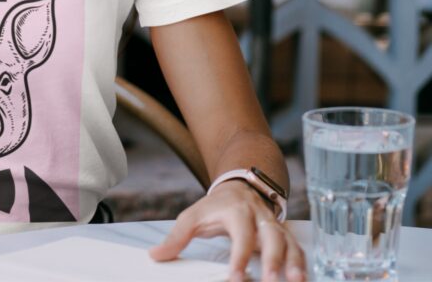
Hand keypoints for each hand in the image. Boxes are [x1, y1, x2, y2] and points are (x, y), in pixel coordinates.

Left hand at [149, 180, 305, 281]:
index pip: (240, 236)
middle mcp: (260, 218)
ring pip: (289, 244)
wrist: (241, 186)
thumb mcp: (193, 215)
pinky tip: (301, 280)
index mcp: (237, 212)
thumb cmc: (216, 206)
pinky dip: (301, 264)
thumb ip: (176, 236)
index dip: (239, 258)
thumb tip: (156, 255)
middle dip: (273, 261)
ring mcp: (274, 226)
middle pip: (271, 238)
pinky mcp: (284, 236)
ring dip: (294, 264)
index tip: (235, 279)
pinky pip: (298, 249)